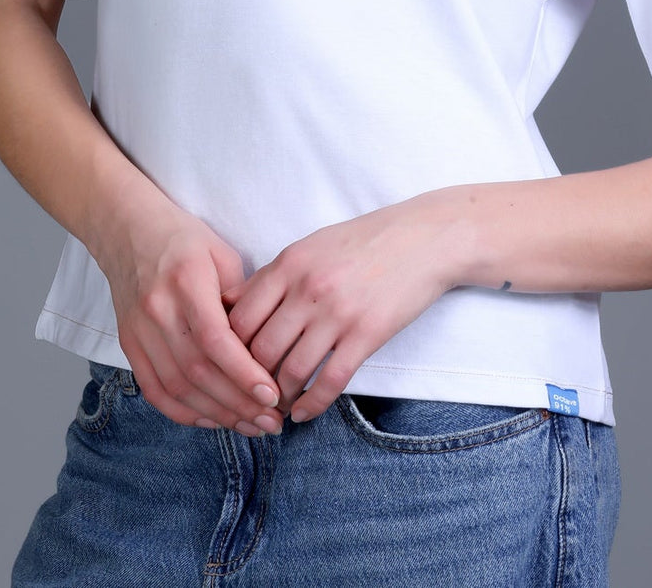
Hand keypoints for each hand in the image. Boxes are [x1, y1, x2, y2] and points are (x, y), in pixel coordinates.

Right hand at [94, 184, 286, 434]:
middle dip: (238, 403)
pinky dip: (184, 412)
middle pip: (198, 370)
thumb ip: (242, 297)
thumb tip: (268, 343)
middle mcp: (157, 309)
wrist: (127, 229)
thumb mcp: (221, 253)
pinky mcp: (128, 344)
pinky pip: (155, 391)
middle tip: (273, 421)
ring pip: (177, 387)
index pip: (214, 338)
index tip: (273, 395)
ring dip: (217, 414)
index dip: (243, 372)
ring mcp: (138, 330)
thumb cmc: (183, 239)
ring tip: (252, 426)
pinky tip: (214, 420)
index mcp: (185, 280)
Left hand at [219, 194, 462, 423]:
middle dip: (250, 379)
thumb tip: (229, 305)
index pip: (240, 318)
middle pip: (260, 350)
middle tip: (249, 395)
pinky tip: (304, 413)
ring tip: (276, 407)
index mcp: (290, 264)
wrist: (423, 238)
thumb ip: (272, 276)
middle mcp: (308, 289)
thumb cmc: (363, 242)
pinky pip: (331, 381)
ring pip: (292, 371)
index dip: (227, 350)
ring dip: (279, 397)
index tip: (228, 367)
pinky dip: (312, 404)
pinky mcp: (367, 335)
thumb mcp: (310, 246)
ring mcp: (338, 313)